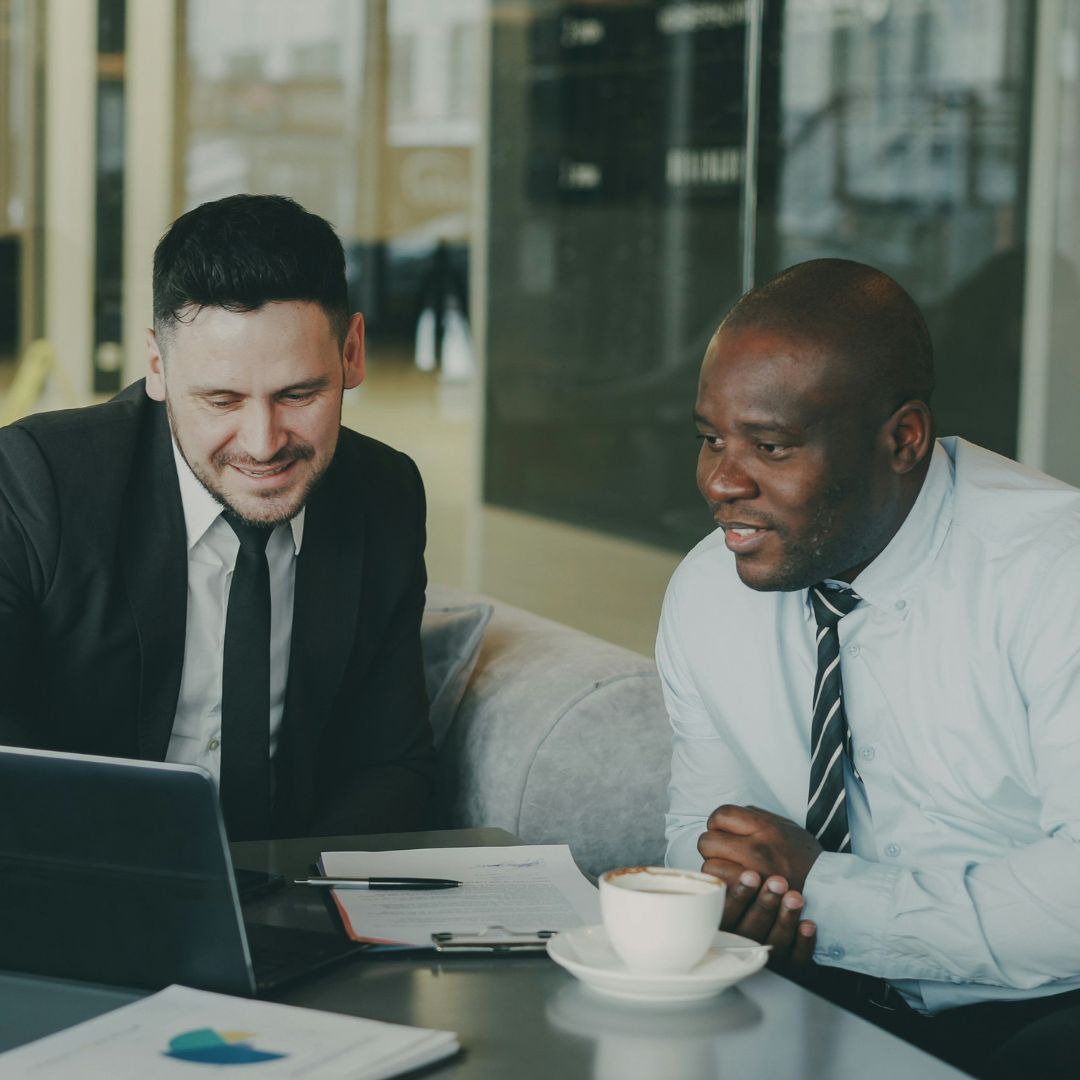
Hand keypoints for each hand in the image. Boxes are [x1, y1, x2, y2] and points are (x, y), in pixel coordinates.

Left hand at [700, 804, 822, 891]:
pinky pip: (720, 890)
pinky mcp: (750, 900)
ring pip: (709, 869)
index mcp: (765, 827)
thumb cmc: (802, 855)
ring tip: (730, 871)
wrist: (827, 889)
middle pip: (707, 842)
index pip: (720, 815)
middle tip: (725, 853)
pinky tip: (733, 886)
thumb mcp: (784, 825)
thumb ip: (753, 817)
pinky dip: (722, 888)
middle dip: (712, 847)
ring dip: (715, 869)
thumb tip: (725, 817)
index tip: (725, 832)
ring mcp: (753, 877)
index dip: (717, 823)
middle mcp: (757, 850)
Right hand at [705, 863, 816, 971]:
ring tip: (795, 896)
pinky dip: (804, 942)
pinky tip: (809, 924)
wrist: (788, 928)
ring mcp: (770, 959)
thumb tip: (721, 845)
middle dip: (764, 904)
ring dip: (785, 919)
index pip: (728, 915)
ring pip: (774, 943)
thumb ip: (728, 878)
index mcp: (728, 928)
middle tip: (777, 880)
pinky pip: (797, 960)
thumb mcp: (735, 897)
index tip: (751, 873)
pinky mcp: (792, 968)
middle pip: (750, 929)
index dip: (739, 895)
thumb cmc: (755, 905)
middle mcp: (746, 945)